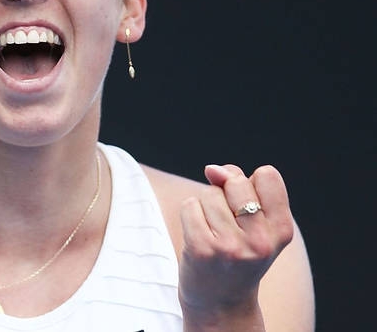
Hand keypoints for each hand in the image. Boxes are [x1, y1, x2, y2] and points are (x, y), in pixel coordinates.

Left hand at [178, 164, 294, 323]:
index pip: (267, 175)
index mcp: (282, 230)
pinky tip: (198, 236)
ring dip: (206, 207)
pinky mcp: (202, 248)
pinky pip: (189, 205)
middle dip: (225, 192)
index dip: (249, 183)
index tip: (246, 207)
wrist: (220, 301)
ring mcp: (231, 246)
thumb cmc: (238, 253)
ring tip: (214, 233)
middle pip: (235, 181)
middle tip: (227, 222)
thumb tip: (212, 169)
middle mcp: (261, 240)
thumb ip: (241, 186)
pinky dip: (190, 214)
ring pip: (209, 193)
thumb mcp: (255, 223)